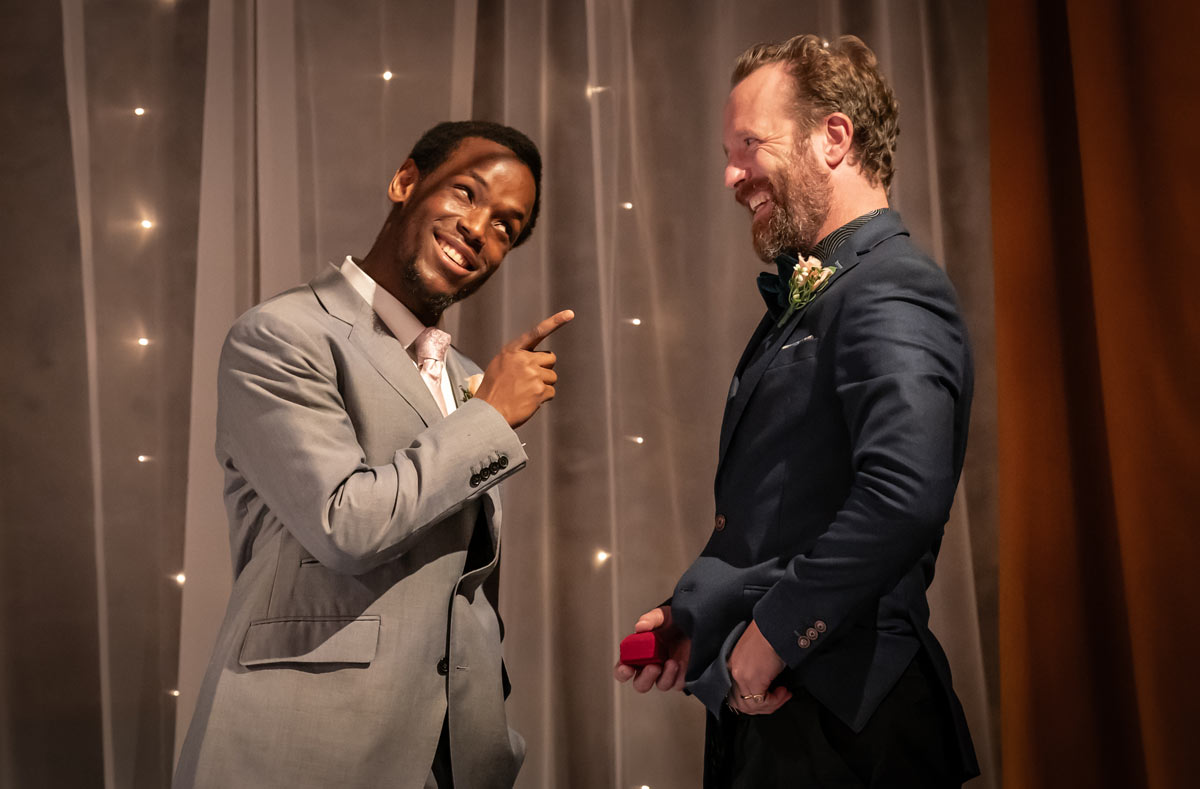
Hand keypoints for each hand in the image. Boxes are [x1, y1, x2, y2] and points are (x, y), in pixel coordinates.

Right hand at [474, 310, 573, 427]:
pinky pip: (551, 392)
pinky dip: (543, 398)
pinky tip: (528, 401)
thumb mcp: (499, 366)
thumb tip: (537, 360)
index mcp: (512, 351)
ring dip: (543, 385)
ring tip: (525, 392)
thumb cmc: (493, 391)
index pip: (537, 332)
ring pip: (552, 376)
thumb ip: (517, 358)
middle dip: (545, 368)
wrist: (488, 413)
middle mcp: (524, 359)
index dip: (555, 322)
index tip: (570, 314)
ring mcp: (533, 374)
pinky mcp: (539, 390)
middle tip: (530, 380)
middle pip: (550, 358)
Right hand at [613, 605, 690, 692]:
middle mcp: (651, 666)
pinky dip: (678, 676)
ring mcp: (667, 673)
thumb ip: (651, 619)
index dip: (622, 672)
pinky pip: (677, 683)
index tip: (626, 668)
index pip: (624, 668)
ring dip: (665, 676)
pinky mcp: (682, 676)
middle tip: (652, 667)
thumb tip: (640, 626)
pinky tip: (680, 663)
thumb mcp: (662, 615)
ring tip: (672, 662)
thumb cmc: (674, 621)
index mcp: (640, 654)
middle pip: (641, 684)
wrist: (696, 622)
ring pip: (661, 685)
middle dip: (645, 679)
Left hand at [726, 620, 789, 714]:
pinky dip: (775, 701)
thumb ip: (752, 674)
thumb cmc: (769, 637)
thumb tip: (763, 691)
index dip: (751, 703)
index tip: (767, 699)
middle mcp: (732, 672)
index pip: (733, 696)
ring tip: (783, 694)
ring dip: (771, 704)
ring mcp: (740, 676)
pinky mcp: (751, 679)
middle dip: (762, 707)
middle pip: (741, 704)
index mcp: (730, 665)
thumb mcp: (755, 657)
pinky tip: (783, 692)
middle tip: (778, 699)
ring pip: (751, 706)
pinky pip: (761, 701)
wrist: (776, 627)